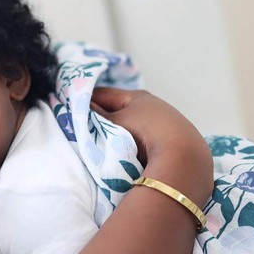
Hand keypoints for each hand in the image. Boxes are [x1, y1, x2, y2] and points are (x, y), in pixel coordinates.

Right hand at [91, 87, 212, 206]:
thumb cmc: (146, 134)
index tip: (70, 107)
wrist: (183, 159)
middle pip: (119, 109)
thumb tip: (81, 104)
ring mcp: (166, 123)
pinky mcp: (173, 142)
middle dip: (103, 117)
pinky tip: (129, 153)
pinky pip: (146, 138)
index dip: (86, 99)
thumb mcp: (115, 123)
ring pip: (133, 124)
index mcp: (137, 96)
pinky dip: (135, 143)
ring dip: (120, 132)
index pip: (104, 93)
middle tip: (83, 128)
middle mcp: (154, 105)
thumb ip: (95, 115)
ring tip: (105, 144)